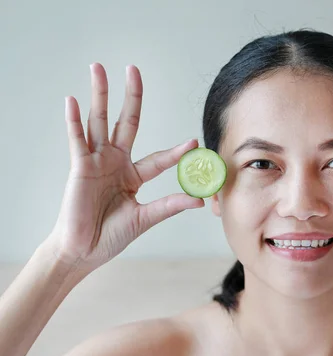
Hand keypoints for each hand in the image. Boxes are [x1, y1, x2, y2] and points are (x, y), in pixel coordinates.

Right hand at [48, 63, 204, 271]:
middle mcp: (115, 162)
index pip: (160, 158)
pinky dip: (74, 120)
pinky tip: (73, 100)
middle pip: (125, 122)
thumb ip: (170, 205)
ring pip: (99, 121)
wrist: (84, 252)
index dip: (177, 151)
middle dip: (130, 96)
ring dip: (98, 95)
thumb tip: (200, 200)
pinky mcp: (79, 168)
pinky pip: (77, 140)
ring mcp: (97, 162)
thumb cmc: (111, 236)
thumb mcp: (146, 218)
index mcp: (133, 174)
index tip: (195, 142)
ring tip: (98, 68)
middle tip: (133, 69)